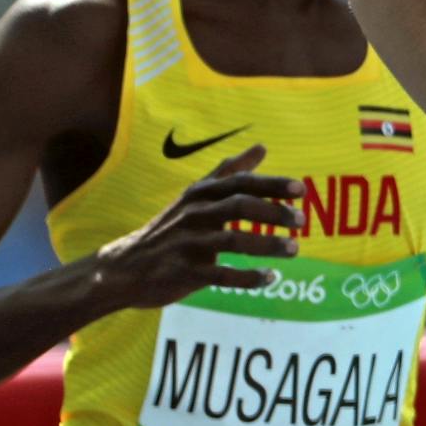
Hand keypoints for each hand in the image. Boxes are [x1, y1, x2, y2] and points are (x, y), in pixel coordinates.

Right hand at [92, 146, 303, 308]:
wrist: (124, 267)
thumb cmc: (170, 228)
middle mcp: (193, 215)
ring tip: (294, 250)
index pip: (240, 183)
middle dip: (273, 213)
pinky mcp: (184, 272)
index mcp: (200, 195)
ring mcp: (188, 244)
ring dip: (267, 245)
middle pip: (238, 206)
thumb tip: (261, 147)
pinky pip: (220, 275)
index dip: (271, 184)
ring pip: (232, 240)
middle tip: (301, 222)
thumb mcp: (196, 195)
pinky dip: (247, 277)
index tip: (301, 190)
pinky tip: (270, 278)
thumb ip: (229, 173)